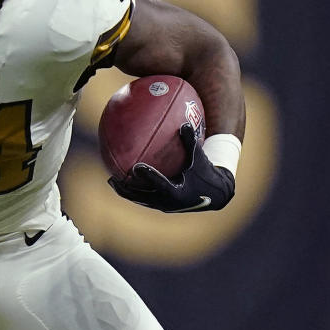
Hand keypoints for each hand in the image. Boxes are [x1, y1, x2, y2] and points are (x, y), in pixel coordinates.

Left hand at [108, 123, 234, 212]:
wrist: (216, 194)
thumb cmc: (206, 173)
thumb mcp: (200, 158)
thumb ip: (190, 142)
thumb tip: (184, 123)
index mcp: (178, 192)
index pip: (160, 183)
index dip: (148, 176)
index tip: (136, 167)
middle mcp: (169, 202)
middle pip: (142, 197)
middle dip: (127, 188)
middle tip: (114, 178)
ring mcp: (164, 206)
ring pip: (140, 200)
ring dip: (126, 192)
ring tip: (113, 181)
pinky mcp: (163, 206)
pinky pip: (144, 199)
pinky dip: (134, 192)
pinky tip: (125, 181)